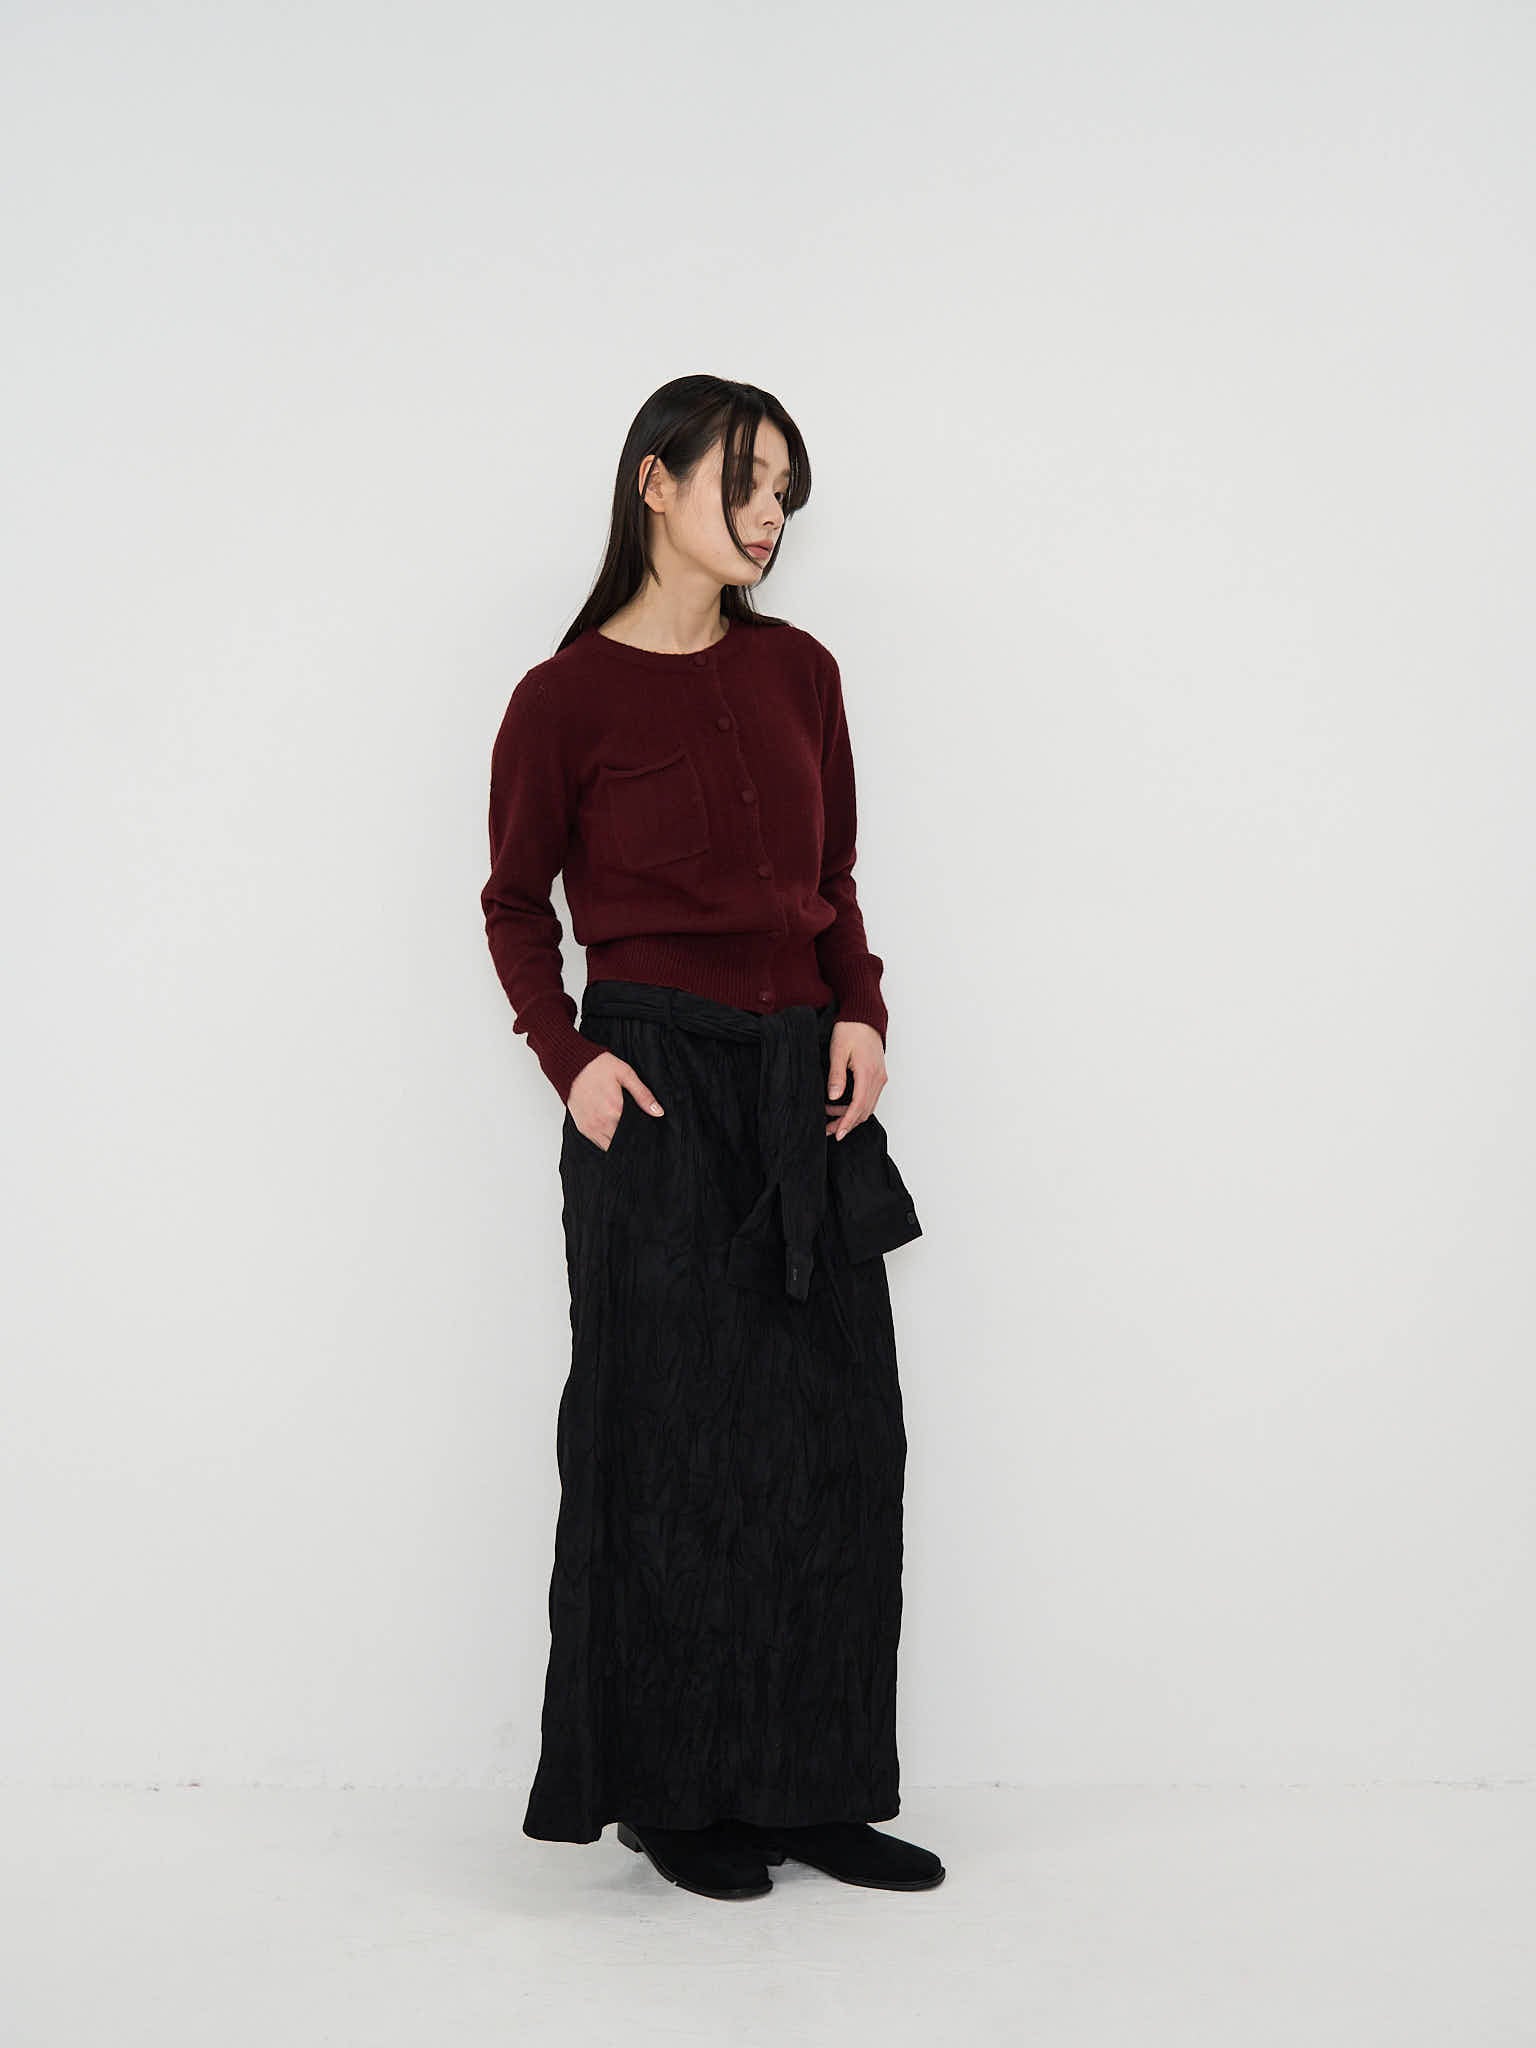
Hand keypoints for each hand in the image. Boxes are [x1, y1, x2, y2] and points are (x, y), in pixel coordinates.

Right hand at [568, 1050, 664, 1151]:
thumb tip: (658, 1112)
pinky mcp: (583, 1128)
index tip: (646, 1131)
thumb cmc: (598, 1067)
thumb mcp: (626, 1074)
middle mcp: (602, 1123)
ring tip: (624, 1130)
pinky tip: (611, 1130)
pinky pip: (598, 1143)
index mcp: (615, 1110)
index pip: (634, 1133)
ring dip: (618, 1142)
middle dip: (631, 1139)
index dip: (642, 1134)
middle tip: (636, 1130)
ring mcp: (591, 1127)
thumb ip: (643, 1095)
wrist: (572, 1065)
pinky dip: (606, 1140)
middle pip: (622, 1142)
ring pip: (610, 1146)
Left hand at [824, 1020, 885, 1139]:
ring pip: (868, 1105)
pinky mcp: (878, 1075)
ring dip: (851, 1115)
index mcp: (868, 1073)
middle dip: (847, 1123)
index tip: (838, 1133)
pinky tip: (841, 1106)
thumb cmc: (850, 1030)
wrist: (864, 1017)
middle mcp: (878, 1078)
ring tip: (831, 1119)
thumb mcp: (838, 1051)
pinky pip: (869, 1097)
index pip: (859, 1105)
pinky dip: (857, 1106)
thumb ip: (837, 1075)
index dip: (848, 1122)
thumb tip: (835, 1097)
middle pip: (864, 1110)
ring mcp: (880, 1077)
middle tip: (830, 1131)